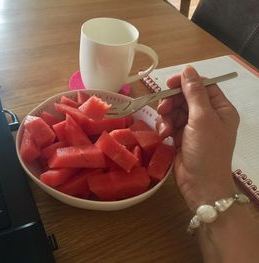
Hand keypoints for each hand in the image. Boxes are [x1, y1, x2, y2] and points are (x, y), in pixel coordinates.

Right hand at [156, 66, 239, 210]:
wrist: (200, 184)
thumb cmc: (207, 150)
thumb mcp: (202, 118)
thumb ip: (194, 92)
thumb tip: (189, 69)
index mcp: (220, 109)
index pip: (202, 86)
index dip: (185, 83)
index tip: (168, 84)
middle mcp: (207, 116)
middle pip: (185, 98)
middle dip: (172, 103)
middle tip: (162, 109)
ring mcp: (193, 127)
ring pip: (174, 111)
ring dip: (166, 117)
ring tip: (165, 129)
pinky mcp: (180, 137)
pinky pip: (169, 124)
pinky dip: (165, 127)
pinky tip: (164, 135)